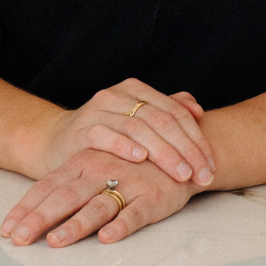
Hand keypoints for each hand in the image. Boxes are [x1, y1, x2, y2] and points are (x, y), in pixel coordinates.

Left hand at [2, 148, 188, 246]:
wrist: (184, 148)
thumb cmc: (135, 159)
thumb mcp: (100, 161)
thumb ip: (72, 179)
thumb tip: (37, 204)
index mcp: (85, 161)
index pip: (49, 185)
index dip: (27, 207)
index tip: (6, 229)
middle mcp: (102, 171)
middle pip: (66, 197)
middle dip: (40, 219)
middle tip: (19, 239)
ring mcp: (128, 184)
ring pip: (98, 207)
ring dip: (76, 225)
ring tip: (57, 241)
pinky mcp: (152, 197)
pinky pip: (135, 213)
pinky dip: (122, 226)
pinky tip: (107, 237)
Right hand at [24, 79, 214, 188]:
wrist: (55, 142)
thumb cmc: (103, 137)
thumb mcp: (134, 123)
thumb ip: (165, 112)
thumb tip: (196, 110)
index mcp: (136, 91)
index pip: (175, 112)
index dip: (196, 138)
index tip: (210, 164)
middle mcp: (119, 96)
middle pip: (162, 120)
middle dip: (186, 150)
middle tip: (202, 174)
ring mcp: (100, 110)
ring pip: (140, 128)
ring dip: (164, 152)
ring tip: (181, 172)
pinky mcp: (82, 129)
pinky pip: (107, 135)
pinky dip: (126, 146)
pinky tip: (141, 158)